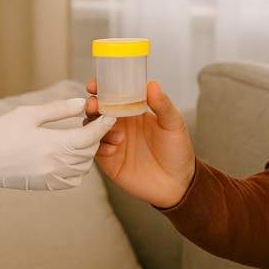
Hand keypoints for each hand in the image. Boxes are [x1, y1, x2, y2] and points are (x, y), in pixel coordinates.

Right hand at [0, 98, 116, 211]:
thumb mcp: (27, 114)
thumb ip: (58, 109)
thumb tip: (82, 103)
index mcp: (50, 144)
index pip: (89, 136)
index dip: (104, 125)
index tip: (111, 114)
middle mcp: (53, 165)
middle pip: (89, 152)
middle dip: (95, 136)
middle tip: (92, 122)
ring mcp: (49, 178)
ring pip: (84, 168)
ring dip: (87, 153)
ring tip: (79, 137)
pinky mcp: (44, 186)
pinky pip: (72, 181)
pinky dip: (77, 169)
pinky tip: (68, 156)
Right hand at [84, 81, 195, 208]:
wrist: (177, 184)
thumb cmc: (177, 150)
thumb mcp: (173, 124)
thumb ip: (162, 105)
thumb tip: (152, 85)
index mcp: (133, 111)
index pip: (113, 94)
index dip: (101, 87)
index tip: (94, 84)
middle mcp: (120, 124)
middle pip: (97, 109)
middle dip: (92, 105)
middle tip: (94, 105)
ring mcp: (112, 141)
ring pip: (91, 128)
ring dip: (96, 126)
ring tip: (117, 135)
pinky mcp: (108, 160)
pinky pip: (94, 149)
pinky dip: (99, 146)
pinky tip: (115, 149)